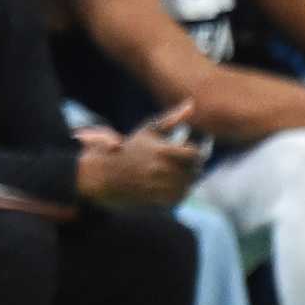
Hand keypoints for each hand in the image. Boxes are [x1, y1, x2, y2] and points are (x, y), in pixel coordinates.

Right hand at [76, 103, 201, 207]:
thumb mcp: (149, 130)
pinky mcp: (158, 200)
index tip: (193, 148)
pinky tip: (170, 182)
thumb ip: (172, 118)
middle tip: (186, 160)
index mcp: (162, 150)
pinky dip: (180, 190)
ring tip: (176, 170)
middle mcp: (161, 170)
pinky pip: (181, 196)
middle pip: (194, 170)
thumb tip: (192, 104)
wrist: (106, 174)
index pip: (195, 153)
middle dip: (193, 165)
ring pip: (189, 184)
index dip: (197, 151)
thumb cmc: (131, 147)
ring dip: (188, 178)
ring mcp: (160, 187)